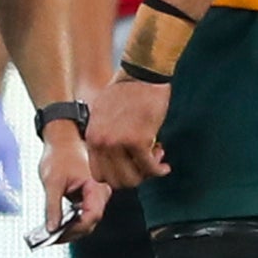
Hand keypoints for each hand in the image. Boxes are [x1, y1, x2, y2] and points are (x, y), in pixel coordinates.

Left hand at [38, 125, 108, 237]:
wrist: (62, 140)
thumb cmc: (59, 155)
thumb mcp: (52, 181)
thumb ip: (52, 206)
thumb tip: (52, 228)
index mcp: (97, 187)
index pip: (91, 216)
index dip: (74, 230)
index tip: (56, 236)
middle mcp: (99, 194)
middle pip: (89, 223)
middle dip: (70, 233)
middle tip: (49, 239)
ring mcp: (93, 197)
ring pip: (85, 221)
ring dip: (68, 229)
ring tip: (49, 235)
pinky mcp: (86, 198)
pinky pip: (80, 215)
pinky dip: (68, 222)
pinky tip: (54, 226)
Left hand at [86, 74, 171, 188]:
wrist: (142, 76)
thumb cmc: (126, 92)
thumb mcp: (103, 115)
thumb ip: (104, 137)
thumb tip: (114, 160)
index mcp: (92, 137)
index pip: (99, 175)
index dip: (117, 177)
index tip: (130, 170)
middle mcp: (102, 143)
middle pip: (115, 181)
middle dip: (133, 179)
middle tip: (145, 168)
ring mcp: (119, 143)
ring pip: (132, 179)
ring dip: (147, 175)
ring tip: (156, 162)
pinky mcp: (138, 140)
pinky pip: (149, 168)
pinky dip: (159, 170)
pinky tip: (164, 166)